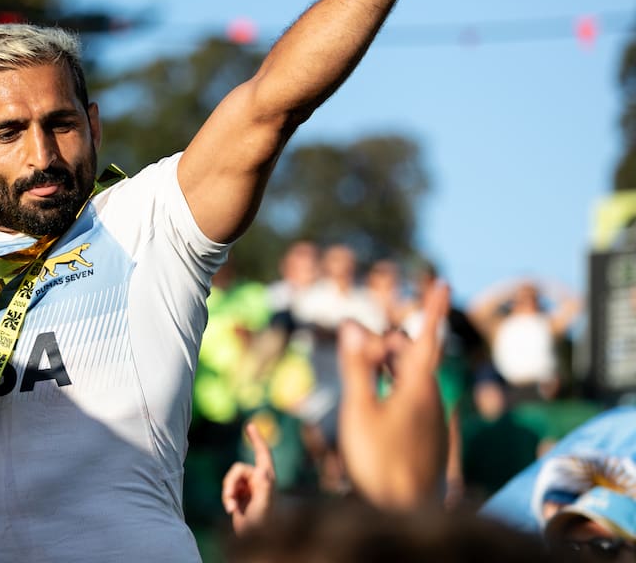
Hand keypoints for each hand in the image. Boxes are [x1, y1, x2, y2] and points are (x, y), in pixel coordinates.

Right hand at [221, 422, 275, 534]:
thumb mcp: (265, 507)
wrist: (257, 540)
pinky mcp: (241, 497)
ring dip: (228, 493)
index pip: (262, 454)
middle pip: (238, 470)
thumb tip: (263, 471)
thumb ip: (265, 489)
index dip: (257, 439)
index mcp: (267, 479)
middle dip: (231, 484)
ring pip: (230, 480)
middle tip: (231, 502)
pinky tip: (231, 511)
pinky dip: (227, 499)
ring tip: (232, 509)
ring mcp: (249, 489)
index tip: (250, 425)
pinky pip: (228, 490)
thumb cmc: (264, 526)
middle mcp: (258, 481)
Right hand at [338, 279, 449, 509]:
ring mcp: (431, 420)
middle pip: (413, 357)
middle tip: (356, 344)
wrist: (402, 512)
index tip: (444, 283)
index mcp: (419, 386)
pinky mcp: (427, 438)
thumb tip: (352, 325)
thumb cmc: (378, 459)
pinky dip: (392, 389)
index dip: (432, 309)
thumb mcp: (359, 408)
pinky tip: (373, 404)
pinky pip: (412, 401)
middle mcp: (432, 399)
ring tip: (360, 372)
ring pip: (412, 379)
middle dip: (388, 343)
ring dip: (387, 367)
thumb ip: (356, 365)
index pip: (426, 337)